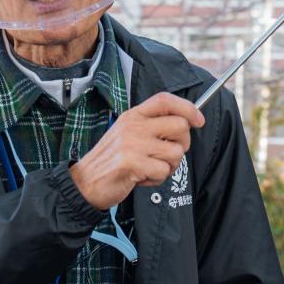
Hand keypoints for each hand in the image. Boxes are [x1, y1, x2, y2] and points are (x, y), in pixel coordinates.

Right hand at [68, 92, 203, 210]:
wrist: (85, 183)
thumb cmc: (112, 161)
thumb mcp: (128, 134)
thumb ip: (152, 127)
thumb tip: (187, 123)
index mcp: (133, 115)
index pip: (165, 100)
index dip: (188, 108)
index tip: (199, 120)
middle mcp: (134, 126)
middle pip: (180, 126)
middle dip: (183, 144)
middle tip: (168, 155)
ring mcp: (132, 144)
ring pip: (176, 152)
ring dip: (169, 166)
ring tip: (150, 168)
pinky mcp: (132, 163)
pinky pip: (164, 171)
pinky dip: (157, 179)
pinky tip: (141, 178)